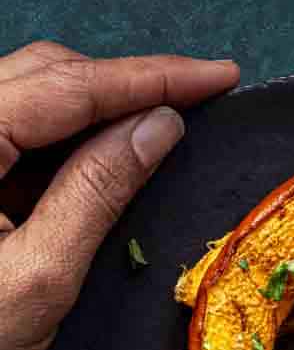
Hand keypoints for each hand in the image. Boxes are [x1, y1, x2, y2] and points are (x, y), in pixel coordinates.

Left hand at [0, 42, 239, 349]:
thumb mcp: (40, 276)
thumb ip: (98, 191)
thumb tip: (159, 127)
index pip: (67, 84)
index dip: (150, 77)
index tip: (217, 75)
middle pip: (45, 74)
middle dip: (123, 85)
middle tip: (196, 105)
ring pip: (27, 97)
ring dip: (93, 112)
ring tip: (156, 134)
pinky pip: (10, 136)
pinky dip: (60, 144)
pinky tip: (102, 166)